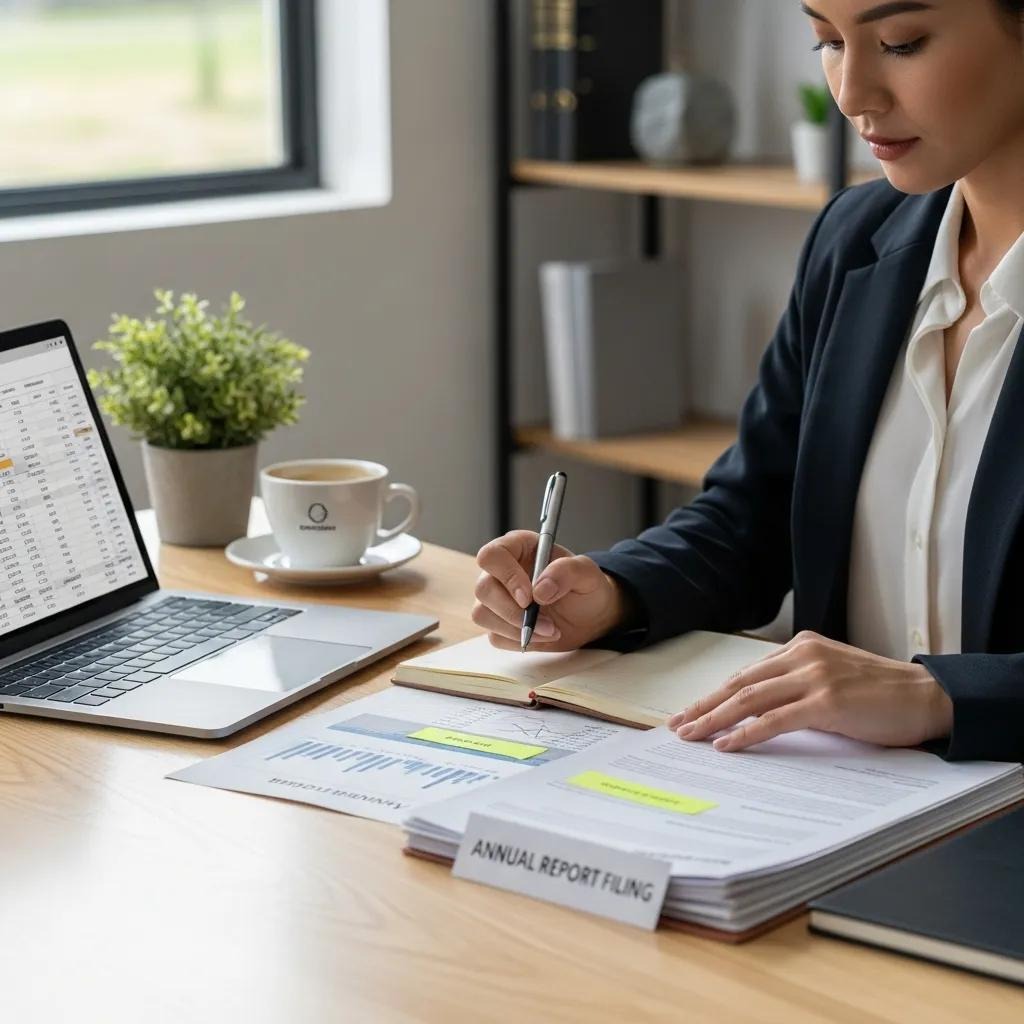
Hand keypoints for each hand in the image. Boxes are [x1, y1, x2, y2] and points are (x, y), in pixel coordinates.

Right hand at [473, 530, 630, 650]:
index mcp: (519, 548)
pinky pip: (494, 636)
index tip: (529, 597)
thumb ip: (567, 571)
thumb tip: (540, 589)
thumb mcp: (588, 573)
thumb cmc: (586, 588)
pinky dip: (519, 641)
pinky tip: (541, 636)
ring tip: (549, 630)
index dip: (506, 576)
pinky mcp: (499, 623)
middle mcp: (501, 571)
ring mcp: (496, 598)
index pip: (492, 555)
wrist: (589, 616)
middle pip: (483, 589)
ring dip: (516, 629)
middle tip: (545, 621)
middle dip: (513, 611)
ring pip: (482, 614)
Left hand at [667, 630, 953, 752]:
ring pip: (749, 699)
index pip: (746, 674)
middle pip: (739, 684)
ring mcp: (814, 677)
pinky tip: (726, 744)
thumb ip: (796, 687)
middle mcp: (802, 656)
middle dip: (704, 706)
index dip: (714, 694)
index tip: (690, 711)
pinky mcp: (826, 702)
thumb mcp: (831, 678)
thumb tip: (755, 714)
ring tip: (691, 735)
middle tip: (677, 725)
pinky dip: (746, 732)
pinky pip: (775, 719)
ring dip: (715, 719)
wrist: (927, 696)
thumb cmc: (881, 694)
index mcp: (801, 647)